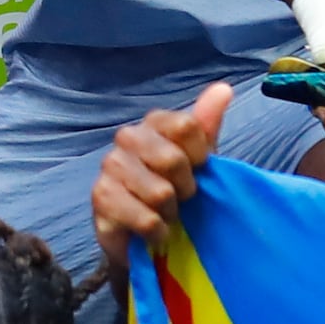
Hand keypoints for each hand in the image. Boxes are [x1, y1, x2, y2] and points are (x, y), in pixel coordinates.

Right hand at [90, 82, 229, 265]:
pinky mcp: (101, 198)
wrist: (142, 234)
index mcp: (154, 123)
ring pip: (160, 192)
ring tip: (165, 215)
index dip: (200, 155)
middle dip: (186, 189)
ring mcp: (111, 166)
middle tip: (180, 198)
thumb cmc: (174, 191)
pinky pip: (145, 218)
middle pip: (173, 159)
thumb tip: (223, 89)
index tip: (198, 170)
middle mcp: (128, 137)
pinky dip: (158, 232)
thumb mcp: (198, 160)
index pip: (186, 126)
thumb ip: (207, 125)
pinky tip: (154, 232)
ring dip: (171, 213)